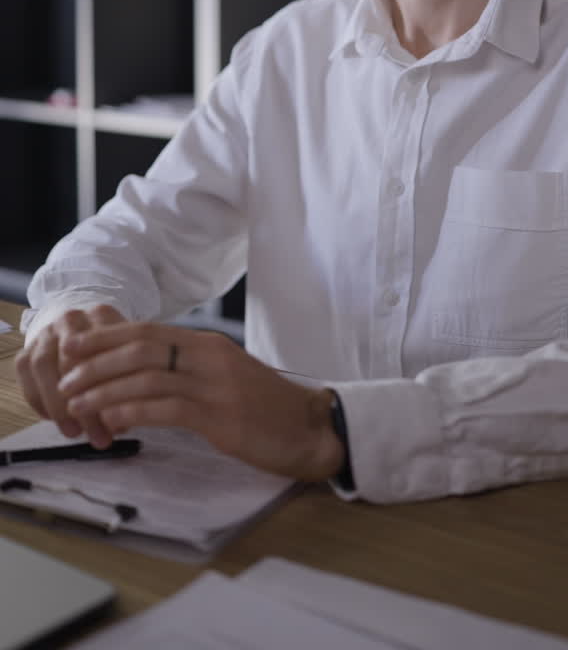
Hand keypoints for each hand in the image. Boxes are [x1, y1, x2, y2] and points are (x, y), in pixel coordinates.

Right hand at [15, 304, 127, 444]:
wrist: (80, 336)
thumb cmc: (110, 356)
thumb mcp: (126, 364)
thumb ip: (126, 385)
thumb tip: (118, 424)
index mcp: (102, 316)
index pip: (103, 351)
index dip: (109, 390)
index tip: (118, 425)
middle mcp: (72, 319)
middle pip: (71, 358)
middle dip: (83, 404)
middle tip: (96, 435)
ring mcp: (47, 332)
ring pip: (43, 364)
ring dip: (57, 404)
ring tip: (74, 432)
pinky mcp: (27, 348)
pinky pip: (26, 373)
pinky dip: (38, 399)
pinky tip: (53, 420)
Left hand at [56, 321, 345, 481]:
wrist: (311, 428)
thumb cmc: (264, 408)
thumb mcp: (223, 379)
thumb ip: (187, 371)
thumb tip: (138, 376)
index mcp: (208, 344)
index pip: (148, 330)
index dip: (106, 337)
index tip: (74, 347)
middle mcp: (210, 356)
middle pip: (142, 348)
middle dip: (97, 361)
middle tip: (66, 377)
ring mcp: (217, 385)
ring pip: (149, 377)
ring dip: (106, 390)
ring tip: (78, 403)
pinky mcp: (221, 416)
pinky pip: (168, 408)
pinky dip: (134, 412)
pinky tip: (113, 421)